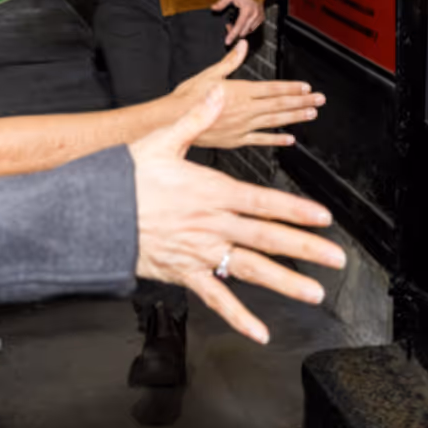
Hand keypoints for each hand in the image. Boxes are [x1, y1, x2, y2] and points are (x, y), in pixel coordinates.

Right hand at [130, 87, 345, 342]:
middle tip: (336, 258)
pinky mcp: (183, 273)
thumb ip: (194, 120)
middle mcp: (210, 225)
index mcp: (209, 192)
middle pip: (266, 237)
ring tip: (314, 293)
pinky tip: (260, 331)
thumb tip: (217, 95)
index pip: (261, 201)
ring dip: (284, 282)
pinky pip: (215, 298)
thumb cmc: (124, 178)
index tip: (322, 217)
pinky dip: (239, 317)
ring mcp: (199, 252)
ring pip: (249, 269)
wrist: (91, 213)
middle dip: (304, 248)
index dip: (294, 210)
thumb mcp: (159, 141)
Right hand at [172, 41, 324, 148]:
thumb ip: (230, 61)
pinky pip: (261, 140)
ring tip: (311, 114)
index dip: (292, 88)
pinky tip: (289, 139)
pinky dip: (276, 139)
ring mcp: (242, 126)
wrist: (173, 121)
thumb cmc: (188, 97)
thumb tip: (242, 46)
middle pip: (279, 104)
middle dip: (302, 101)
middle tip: (319, 99)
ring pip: (274, 120)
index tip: (307, 87)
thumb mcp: (209, 74)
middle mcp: (245, 109)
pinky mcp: (236, 139)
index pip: (272, 88)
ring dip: (295, 117)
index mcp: (240, 90)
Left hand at [211, 0, 263, 44]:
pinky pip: (254, 27)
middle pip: (244, 32)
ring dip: (241, 30)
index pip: (238, 27)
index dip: (232, 35)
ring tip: (236, 22)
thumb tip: (214, 8)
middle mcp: (254, 15)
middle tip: (228, 26)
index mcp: (247, 11)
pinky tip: (242, 22)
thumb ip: (222, 3)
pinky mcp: (262, 17)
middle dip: (235, 32)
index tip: (227, 42)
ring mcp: (259, 17)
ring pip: (249, 31)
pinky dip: (247, 27)